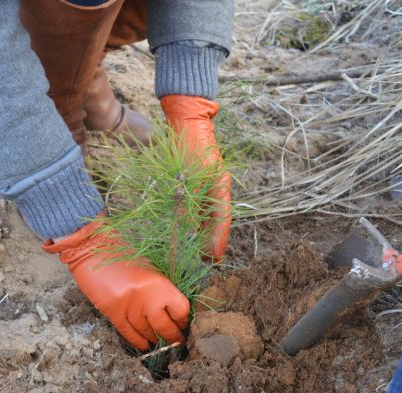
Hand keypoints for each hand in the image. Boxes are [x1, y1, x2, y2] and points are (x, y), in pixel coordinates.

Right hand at [43, 220, 189, 350]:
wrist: (93, 247)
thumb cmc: (122, 252)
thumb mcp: (150, 266)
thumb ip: (160, 286)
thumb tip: (172, 308)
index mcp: (160, 283)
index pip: (181, 309)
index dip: (183, 319)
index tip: (182, 322)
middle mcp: (147, 298)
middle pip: (165, 326)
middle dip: (173, 336)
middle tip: (177, 341)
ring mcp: (129, 307)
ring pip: (147, 332)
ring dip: (155, 339)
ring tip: (160, 342)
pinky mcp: (112, 312)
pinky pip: (128, 332)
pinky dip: (137, 341)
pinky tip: (144, 346)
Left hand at [160, 95, 230, 262]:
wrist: (187, 120)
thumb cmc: (191, 144)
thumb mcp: (188, 174)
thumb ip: (185, 201)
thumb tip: (179, 226)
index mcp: (220, 188)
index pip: (222, 220)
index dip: (218, 241)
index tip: (214, 259)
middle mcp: (214, 190)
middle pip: (213, 222)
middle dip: (209, 242)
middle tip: (205, 262)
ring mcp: (205, 187)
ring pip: (203, 216)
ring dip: (199, 234)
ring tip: (195, 254)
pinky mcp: (194, 184)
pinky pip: (193, 208)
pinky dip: (189, 221)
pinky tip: (183, 233)